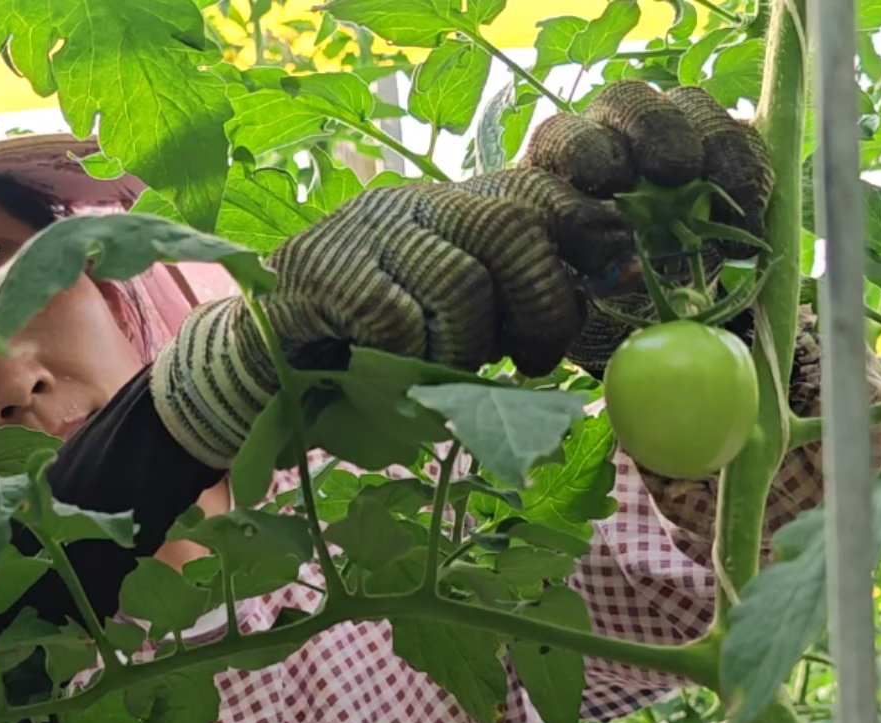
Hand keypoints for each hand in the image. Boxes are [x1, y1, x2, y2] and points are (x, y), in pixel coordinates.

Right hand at [149, 80, 772, 467]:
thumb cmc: (379, 354)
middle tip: (531, 360)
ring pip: (461, 281)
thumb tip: (606, 300)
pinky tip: (391, 368)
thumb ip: (517, 309)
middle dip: (540, 303)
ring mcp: (370, 229)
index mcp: (459, 211)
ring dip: (466, 347)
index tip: (611, 275)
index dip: (585, 228)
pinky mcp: (322, 265)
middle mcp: (419, 205)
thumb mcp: (459, 325)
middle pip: (513, 227)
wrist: (268, 361)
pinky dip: (408, 356)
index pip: (538, 193)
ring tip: (444, 370)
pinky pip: (395, 314)